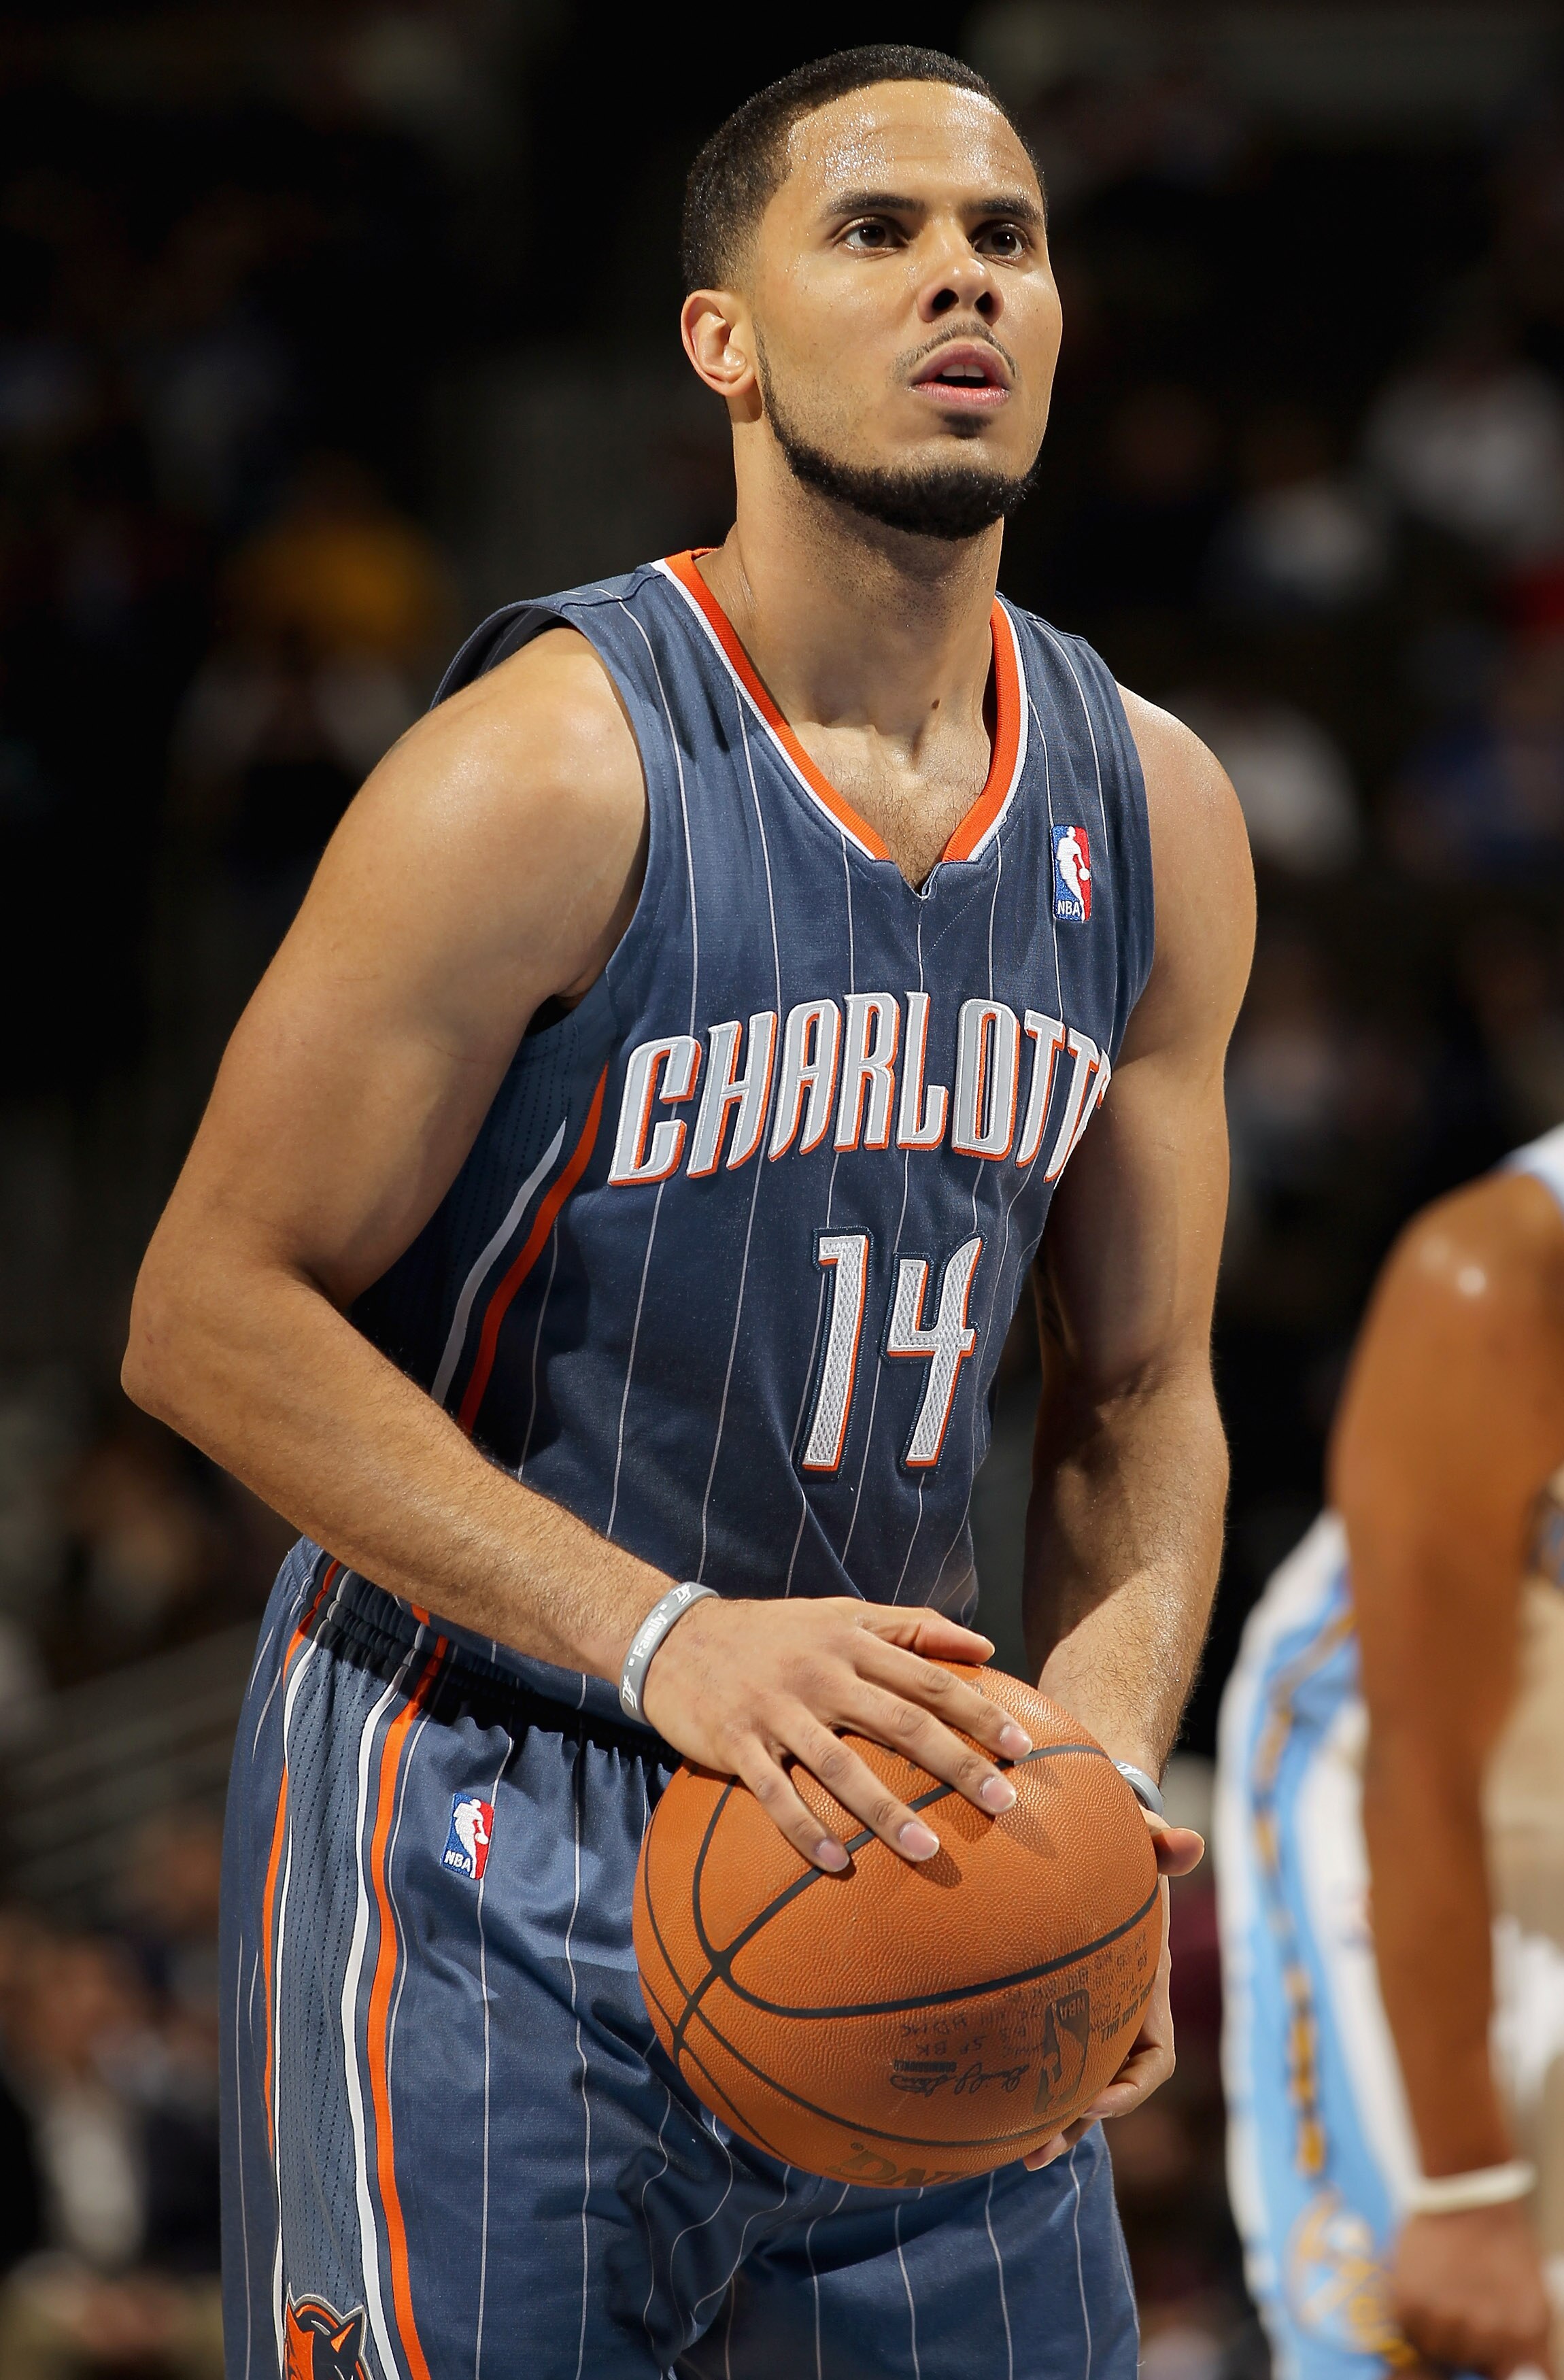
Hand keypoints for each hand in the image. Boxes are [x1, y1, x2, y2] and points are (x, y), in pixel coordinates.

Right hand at [639, 1595, 1032, 1869]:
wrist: (676, 1638)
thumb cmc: (774, 1632)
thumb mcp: (842, 1614)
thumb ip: (912, 1626)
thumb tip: (986, 1643)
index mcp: (850, 1642)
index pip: (927, 1678)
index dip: (978, 1711)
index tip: (1021, 1748)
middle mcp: (819, 1674)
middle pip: (899, 1721)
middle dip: (954, 1763)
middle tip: (1000, 1803)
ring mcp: (776, 1710)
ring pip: (839, 1765)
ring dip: (886, 1810)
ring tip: (929, 1851)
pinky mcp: (736, 1744)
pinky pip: (774, 1794)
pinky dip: (805, 1830)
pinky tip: (837, 1866)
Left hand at [1024, 1810, 1203, 2170]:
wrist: (1096, 1839)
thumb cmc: (1123, 1843)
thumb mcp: (1144, 1840)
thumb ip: (1163, 1845)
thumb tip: (1190, 1843)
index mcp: (1145, 1991)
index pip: (1154, 2059)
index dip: (1130, 2087)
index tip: (1096, 2096)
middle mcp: (1117, 2014)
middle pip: (1105, 2089)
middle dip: (1076, 2124)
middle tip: (1035, 2150)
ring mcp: (1083, 2014)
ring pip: (1068, 2082)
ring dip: (1044, 2119)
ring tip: (1006, 2150)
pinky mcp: (1043, 2005)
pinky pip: (1033, 2050)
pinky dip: (1011, 2074)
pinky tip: (965, 2095)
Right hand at [1392, 2200, 1552, 2377]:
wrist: (1468, 2200)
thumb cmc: (1506, 2254)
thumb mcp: (1536, 2306)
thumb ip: (1529, 2353)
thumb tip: (1516, 2378)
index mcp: (1523, 2335)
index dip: (1496, 2370)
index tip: (1491, 2361)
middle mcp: (1483, 2332)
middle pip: (1468, 2367)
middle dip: (1470, 2350)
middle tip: (1470, 2315)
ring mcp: (1442, 2318)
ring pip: (1436, 2354)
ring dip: (1441, 2336)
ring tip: (1448, 2303)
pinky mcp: (1407, 2301)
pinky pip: (1407, 2332)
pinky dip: (1415, 2318)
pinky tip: (1428, 2292)